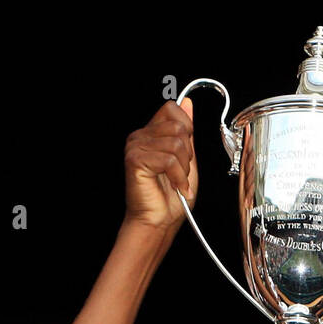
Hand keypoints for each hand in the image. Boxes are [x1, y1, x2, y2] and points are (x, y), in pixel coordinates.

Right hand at [124, 99, 197, 230]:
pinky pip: (168, 159)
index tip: (186, 152)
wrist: (159, 221)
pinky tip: (175, 186)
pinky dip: (178, 176)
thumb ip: (186, 132)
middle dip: (187, 152)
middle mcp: (139, 137)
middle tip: (181, 171)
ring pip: (176, 143)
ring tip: (177, 180)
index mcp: (150, 134)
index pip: (172, 108)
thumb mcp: (186, 158)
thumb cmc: (170, 196)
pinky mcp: (135, 160)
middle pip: (178, 126)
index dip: (186, 127)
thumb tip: (187, 102)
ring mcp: (135, 147)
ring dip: (183, 167)